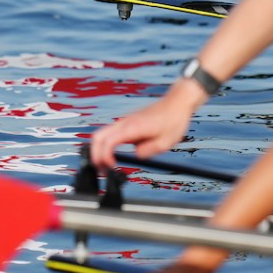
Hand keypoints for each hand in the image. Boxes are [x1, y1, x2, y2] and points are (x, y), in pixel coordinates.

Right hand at [90, 81, 205, 169]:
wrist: (177, 102)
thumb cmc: (173, 120)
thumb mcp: (164, 143)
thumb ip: (147, 152)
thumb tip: (135, 156)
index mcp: (132, 128)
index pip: (108, 142)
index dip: (104, 158)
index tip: (111, 168)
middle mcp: (124, 123)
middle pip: (97, 137)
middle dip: (95, 155)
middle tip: (102, 170)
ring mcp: (125, 121)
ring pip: (102, 134)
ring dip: (100, 150)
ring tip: (107, 165)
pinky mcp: (127, 122)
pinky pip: (111, 133)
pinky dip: (107, 145)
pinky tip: (115, 155)